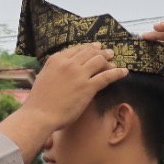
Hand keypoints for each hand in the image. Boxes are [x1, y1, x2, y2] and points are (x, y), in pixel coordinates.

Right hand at [0, 44, 127, 161]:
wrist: (39, 115)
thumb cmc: (39, 101)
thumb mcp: (44, 77)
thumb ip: (54, 70)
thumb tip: (61, 71)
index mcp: (56, 60)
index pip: (76, 49)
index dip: (88, 48)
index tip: (95, 49)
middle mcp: (69, 63)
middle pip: (89, 52)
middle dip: (100, 51)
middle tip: (108, 53)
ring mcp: (79, 74)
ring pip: (99, 60)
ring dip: (108, 60)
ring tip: (114, 62)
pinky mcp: (88, 87)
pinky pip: (106, 76)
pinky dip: (117, 72)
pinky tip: (124, 72)